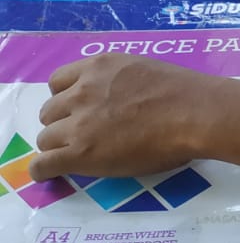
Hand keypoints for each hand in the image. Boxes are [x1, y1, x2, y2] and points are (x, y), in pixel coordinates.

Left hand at [30, 55, 215, 182]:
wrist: (194, 113)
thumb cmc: (183, 93)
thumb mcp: (142, 70)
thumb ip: (118, 81)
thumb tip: (116, 100)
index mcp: (98, 68)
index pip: (57, 82)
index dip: (65, 98)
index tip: (78, 110)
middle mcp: (82, 91)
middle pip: (49, 111)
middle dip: (62, 123)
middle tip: (84, 135)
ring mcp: (79, 123)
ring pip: (46, 138)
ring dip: (59, 146)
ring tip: (79, 155)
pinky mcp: (81, 153)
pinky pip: (44, 164)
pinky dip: (43, 170)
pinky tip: (50, 174)